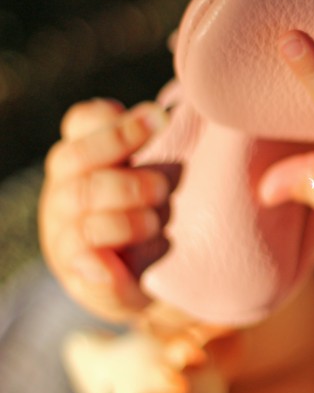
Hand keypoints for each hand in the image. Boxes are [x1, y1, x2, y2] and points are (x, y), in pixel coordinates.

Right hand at [39, 99, 169, 322]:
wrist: (133, 277)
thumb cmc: (144, 211)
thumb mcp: (150, 173)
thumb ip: (158, 143)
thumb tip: (170, 114)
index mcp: (83, 156)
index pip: (83, 122)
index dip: (119, 122)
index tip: (161, 121)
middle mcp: (64, 189)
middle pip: (79, 165)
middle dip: (130, 176)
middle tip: (165, 187)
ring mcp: (64, 231)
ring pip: (84, 214)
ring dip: (131, 218)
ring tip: (157, 223)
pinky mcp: (78, 272)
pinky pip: (89, 259)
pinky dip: (116, 255)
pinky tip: (138, 254)